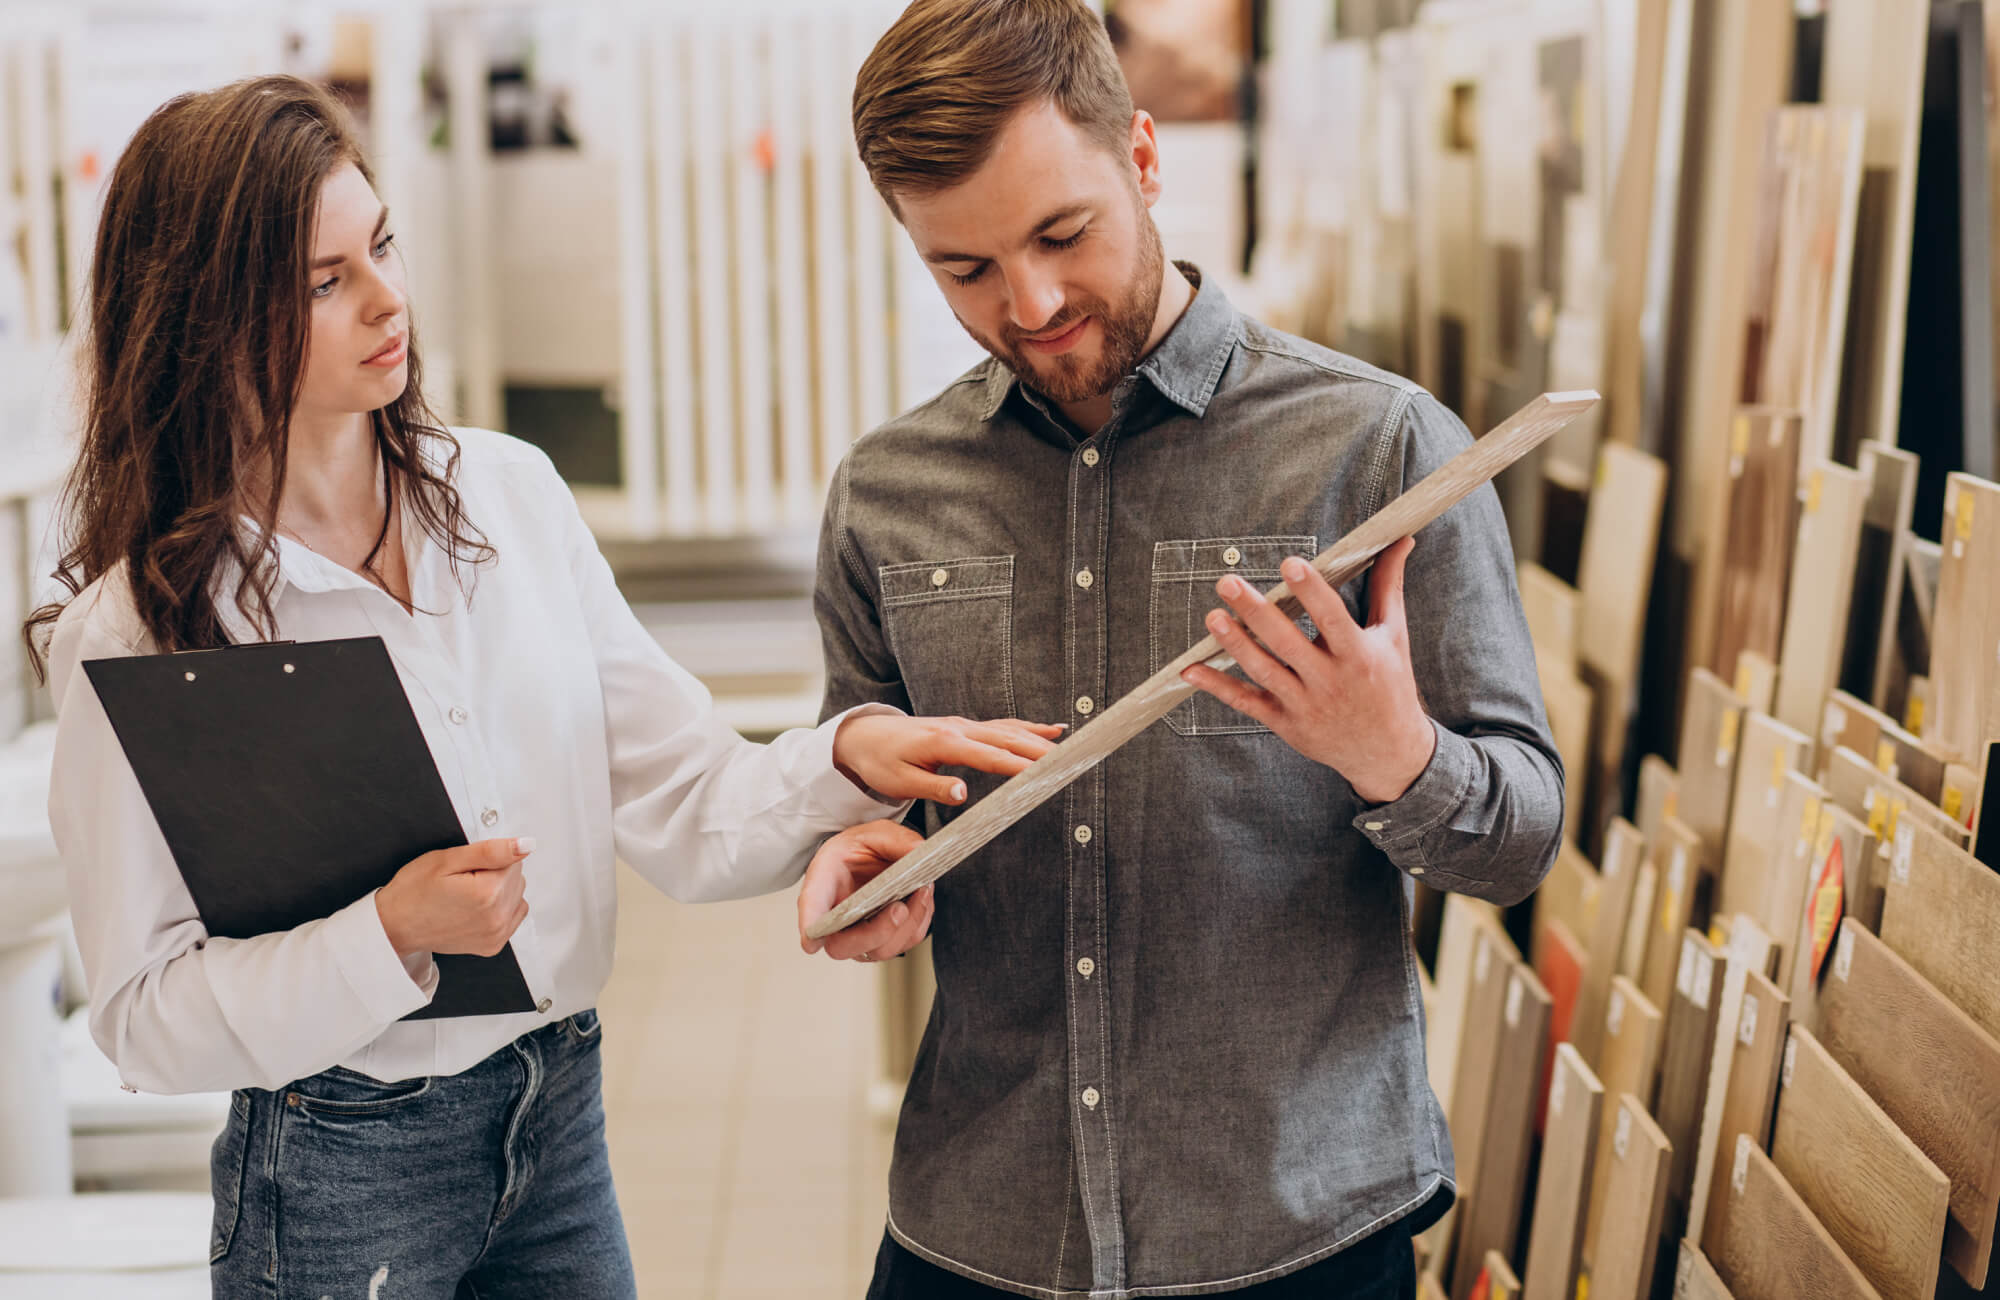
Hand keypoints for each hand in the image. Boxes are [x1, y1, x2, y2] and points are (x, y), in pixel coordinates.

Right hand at [375, 837, 532, 958]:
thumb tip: (526, 845)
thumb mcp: (447, 860)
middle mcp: (497, 918)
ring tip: (467, 894)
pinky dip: (500, 908)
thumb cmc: (413, 891)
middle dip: (495, 873)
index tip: (465, 868)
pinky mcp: (494, 945)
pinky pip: (514, 915)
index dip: (488, 859)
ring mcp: (496, 935)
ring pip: (518, 895)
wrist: (395, 925)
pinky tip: (476, 907)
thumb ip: (491, 851)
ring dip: (499, 890)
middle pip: (517, 878)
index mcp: (488, 893)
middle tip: (463, 881)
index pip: (514, 859)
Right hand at [797, 821, 934, 961]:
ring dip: (906, 927)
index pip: (810, 911)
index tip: (813, 941)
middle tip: (899, 908)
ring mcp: (859, 935)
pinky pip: (904, 943)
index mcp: (822, 885)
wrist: (874, 857)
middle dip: (876, 932)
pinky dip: (918, 923)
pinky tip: (923, 898)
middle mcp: (835, 920)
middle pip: (843, 946)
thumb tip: (918, 850)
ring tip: (921, 892)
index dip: (810, 929)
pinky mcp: (885, 938)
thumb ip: (895, 839)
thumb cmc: (863, 848)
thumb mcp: (876, 832)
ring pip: (879, 950)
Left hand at [832, 712, 1063, 803]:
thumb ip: (934, 787)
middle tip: (1072, 760)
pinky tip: (1050, 730)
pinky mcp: (965, 727)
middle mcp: (960, 729)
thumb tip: (965, 793)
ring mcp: (964, 725)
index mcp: (945, 743)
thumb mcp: (901, 782)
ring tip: (1071, 746)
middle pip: (1008, 740)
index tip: (1044, 773)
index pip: (990, 756)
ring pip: (1010, 730)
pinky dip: (1028, 728)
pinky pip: (1002, 726)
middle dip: (1041, 751)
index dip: (1019, 766)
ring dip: (1040, 738)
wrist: (863, 736)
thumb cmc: (880, 761)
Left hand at [1181, 536, 1436, 803]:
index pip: (1332, 618)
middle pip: (1288, 643)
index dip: (1311, 592)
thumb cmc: (1390, 686)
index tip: (1290, 564)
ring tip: (1213, 616)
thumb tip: (1400, 540)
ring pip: (1264, 672)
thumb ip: (1388, 586)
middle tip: (1228, 583)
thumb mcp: (1394, 636)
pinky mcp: (1286, 724)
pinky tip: (1191, 669)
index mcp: (1359, 656)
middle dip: (1256, 612)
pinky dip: (1217, 687)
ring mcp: (1305, 705)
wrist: (1388, 753)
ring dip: (1235, 644)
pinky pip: (1247, 703)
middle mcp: (1330, 681)